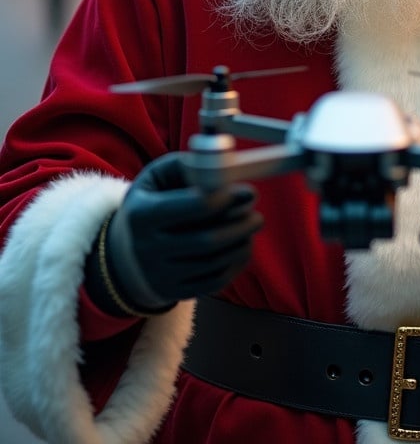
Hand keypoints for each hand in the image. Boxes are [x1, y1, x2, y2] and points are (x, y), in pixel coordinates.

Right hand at [104, 153, 262, 310]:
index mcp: (143, 214)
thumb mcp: (157, 177)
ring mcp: (160, 274)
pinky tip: (243, 247)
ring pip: (214, 263)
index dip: (226, 199)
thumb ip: (188, 165)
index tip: (246, 193)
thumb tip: (225, 167)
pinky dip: (235, 265)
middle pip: (207, 240)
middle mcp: (148, 248)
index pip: (194, 207)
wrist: (124, 253)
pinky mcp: (173, 292)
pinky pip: (213, 282)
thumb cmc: (150, 203)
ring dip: (241, 244)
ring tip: (251, 228)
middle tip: (257, 215)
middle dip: (240, 226)